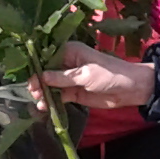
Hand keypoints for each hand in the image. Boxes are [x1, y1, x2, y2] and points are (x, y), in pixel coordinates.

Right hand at [39, 41, 153, 108]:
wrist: (130, 89)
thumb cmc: (109, 74)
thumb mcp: (85, 74)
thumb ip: (63, 77)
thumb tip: (41, 77)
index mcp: (70, 51)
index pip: (47, 56)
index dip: (36, 67)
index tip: (29, 79)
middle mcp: (67, 63)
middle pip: (46, 72)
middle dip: (38, 82)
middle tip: (33, 92)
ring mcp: (70, 79)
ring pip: (51, 85)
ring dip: (43, 93)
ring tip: (39, 102)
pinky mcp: (74, 92)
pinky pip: (59, 96)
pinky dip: (52, 101)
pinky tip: (45, 107)